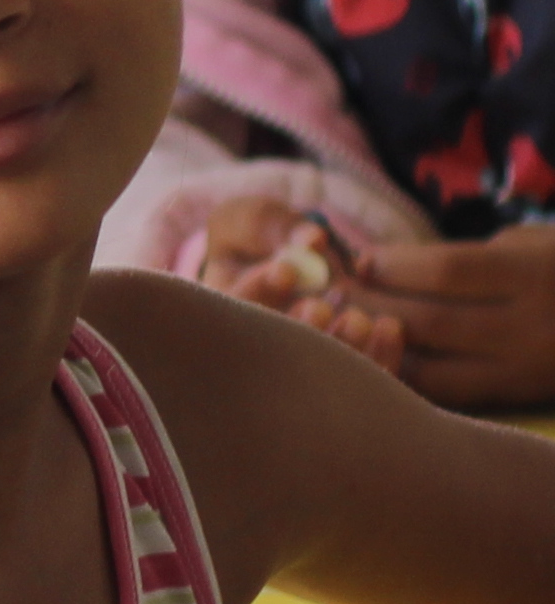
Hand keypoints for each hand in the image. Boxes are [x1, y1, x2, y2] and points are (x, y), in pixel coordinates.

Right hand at [188, 202, 409, 375]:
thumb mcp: (250, 220)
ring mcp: (289, 369)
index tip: (286, 271)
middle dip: (294, 334)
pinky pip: (355, 383)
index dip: (257, 294)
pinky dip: (377, 358)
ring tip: (357, 320)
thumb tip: (312, 240)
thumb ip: (270, 224)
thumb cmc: (258, 238)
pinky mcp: (335, 376)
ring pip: (312, 379)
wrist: (290, 261)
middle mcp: (245, 349)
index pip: (226, 312)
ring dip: (338, 351)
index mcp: (214, 312)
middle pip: (265, 358)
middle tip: (318, 307)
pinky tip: (388, 327)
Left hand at [341, 224, 554, 409]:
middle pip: (431, 320)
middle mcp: (532, 327)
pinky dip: (404, 378)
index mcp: (537, 274)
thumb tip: (386, 266)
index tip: (358, 260)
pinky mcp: (516, 399)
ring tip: (341, 327)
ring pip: (431, 368)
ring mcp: (524, 370)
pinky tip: (374, 360)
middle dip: (370, 305)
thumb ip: (471, 256)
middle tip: (327, 294)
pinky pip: (447, 395)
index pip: (449, 269)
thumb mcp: (533, 244)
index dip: (393, 265)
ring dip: (376, 346)